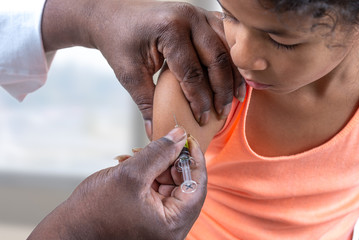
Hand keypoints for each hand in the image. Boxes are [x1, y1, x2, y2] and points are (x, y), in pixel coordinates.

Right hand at [28, 127, 206, 239]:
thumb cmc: (94, 210)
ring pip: (171, 185)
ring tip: (139, 155)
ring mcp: (160, 223)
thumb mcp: (130, 175)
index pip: (196, 187)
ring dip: (159, 166)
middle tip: (162, 142)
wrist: (69, 229)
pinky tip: (135, 164)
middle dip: (173, 161)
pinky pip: (158, 190)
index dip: (194, 159)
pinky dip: (150, 174)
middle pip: (185, 185)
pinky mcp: (149, 217)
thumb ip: (159, 152)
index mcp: (172, 225)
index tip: (187, 138)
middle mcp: (170, 227)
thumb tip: (179, 135)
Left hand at [41, 0, 244, 135]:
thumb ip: (146, 103)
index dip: (200, 101)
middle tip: (222, 112)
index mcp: (170, 30)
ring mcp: (199, 13)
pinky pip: (226, 37)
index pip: (193, 73)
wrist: (115, 14)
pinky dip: (233, 58)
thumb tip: (155, 132)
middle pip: (218, 60)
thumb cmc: (120, 41)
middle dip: (222, 91)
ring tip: (235, 98)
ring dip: (233, 75)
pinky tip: (234, 75)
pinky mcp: (202, 15)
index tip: (203, 119)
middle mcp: (189, 17)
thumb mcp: (129, 73)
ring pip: (228, 48)